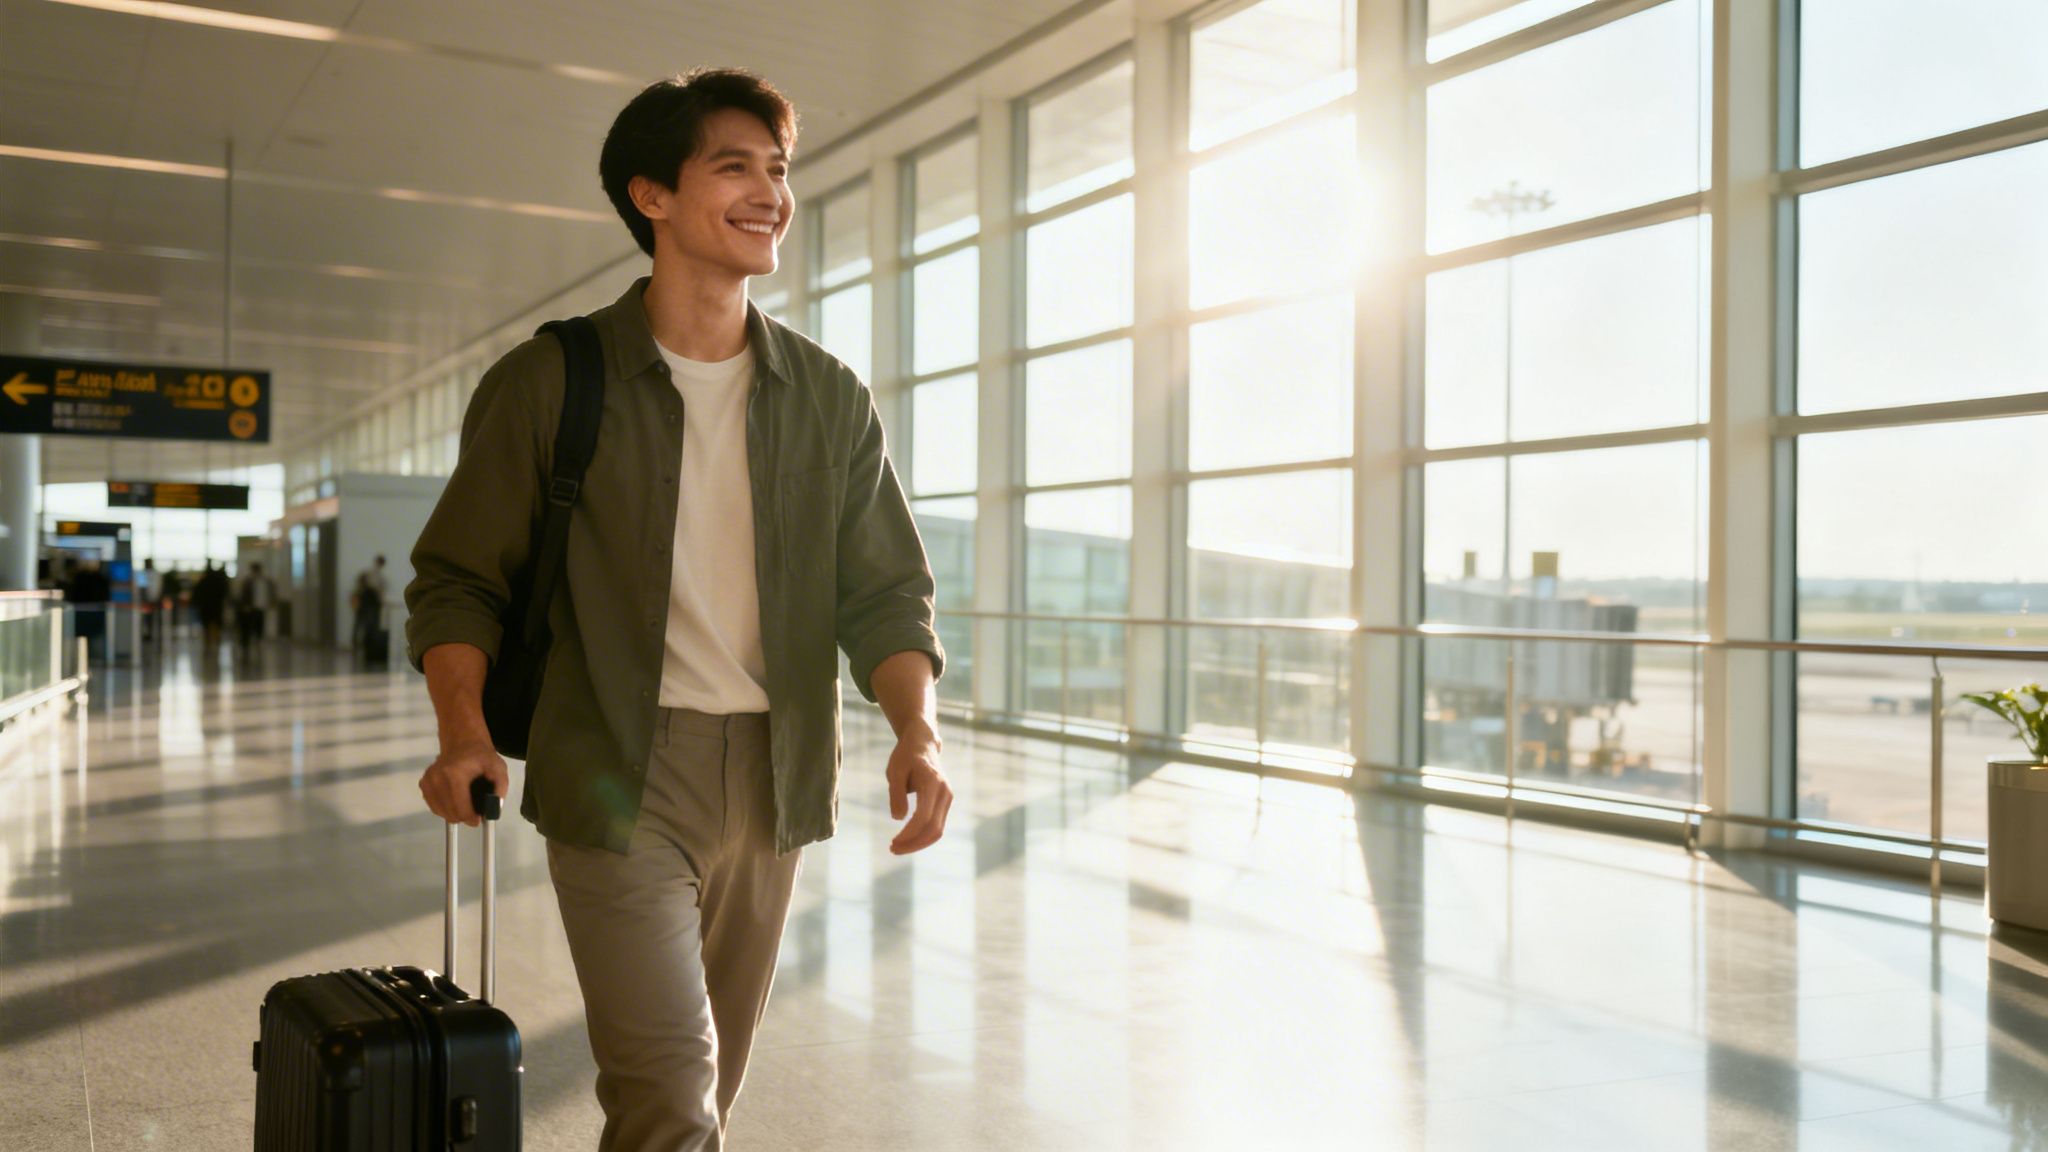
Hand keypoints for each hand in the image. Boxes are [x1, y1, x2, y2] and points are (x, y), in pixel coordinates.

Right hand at [419, 739, 507, 826]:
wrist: (462, 743)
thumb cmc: (481, 756)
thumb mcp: (498, 768)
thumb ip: (500, 788)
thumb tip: (494, 808)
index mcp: (454, 774)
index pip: (460, 807)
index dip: (471, 818)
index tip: (479, 819)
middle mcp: (436, 778)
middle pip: (450, 812)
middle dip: (464, 816)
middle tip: (474, 812)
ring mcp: (427, 781)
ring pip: (441, 812)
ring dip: (454, 813)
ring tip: (466, 804)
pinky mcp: (423, 784)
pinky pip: (434, 806)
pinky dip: (445, 808)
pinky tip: (455, 801)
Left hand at [886, 725, 951, 855]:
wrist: (923, 744)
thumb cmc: (906, 756)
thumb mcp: (895, 771)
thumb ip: (896, 794)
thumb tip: (898, 819)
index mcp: (932, 783)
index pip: (924, 816)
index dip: (909, 833)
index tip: (893, 842)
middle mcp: (945, 792)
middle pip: (934, 828)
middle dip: (913, 843)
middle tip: (892, 849)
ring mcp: (948, 798)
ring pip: (937, 830)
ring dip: (918, 843)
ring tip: (898, 847)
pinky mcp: (945, 802)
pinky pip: (937, 825)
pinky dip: (923, 836)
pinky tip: (907, 839)